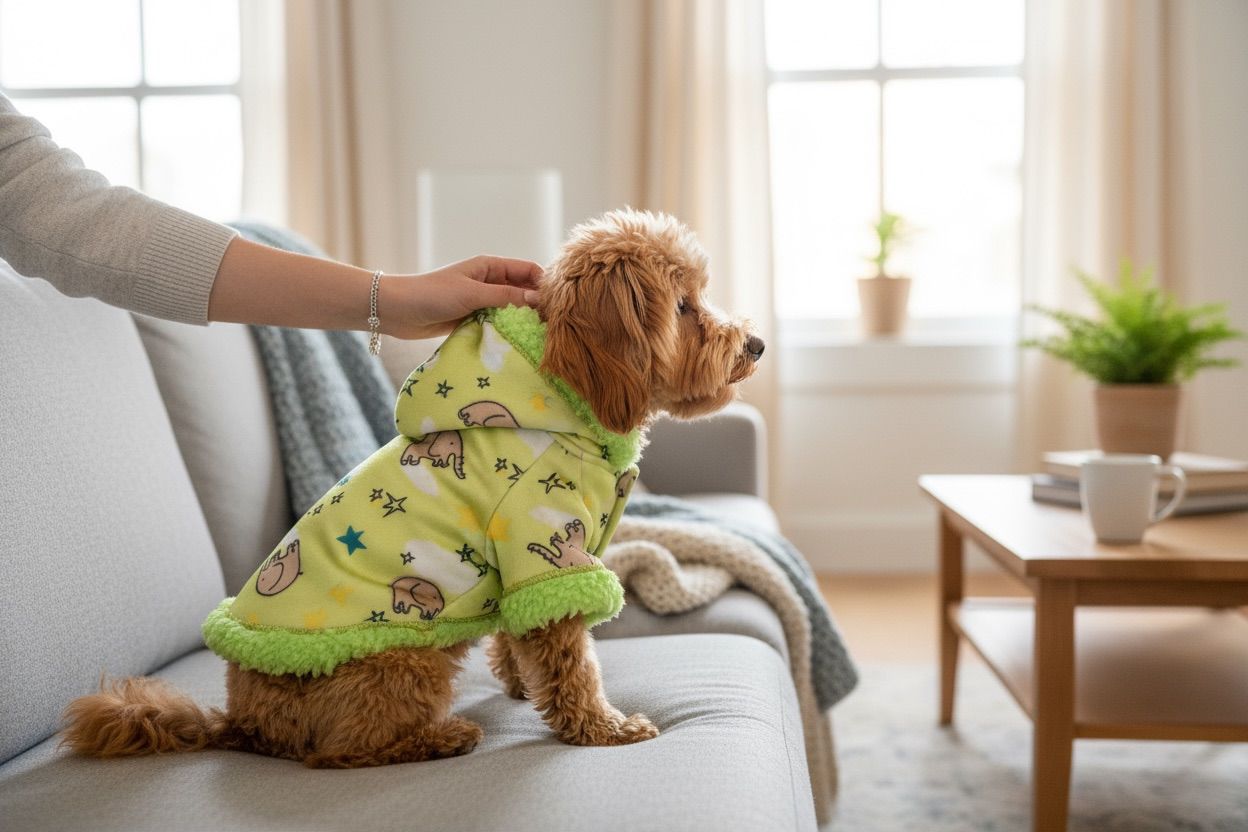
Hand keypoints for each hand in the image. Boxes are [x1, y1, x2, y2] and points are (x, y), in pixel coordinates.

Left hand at [379, 255, 542, 339]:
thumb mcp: (472, 294)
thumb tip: (538, 299)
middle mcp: (489, 281)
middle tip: (553, 323)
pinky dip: (508, 329)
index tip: (557, 303)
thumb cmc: (433, 295)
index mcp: (490, 266)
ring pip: (512, 308)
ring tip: (540, 335)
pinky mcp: (473, 317)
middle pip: (523, 290)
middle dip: (537, 303)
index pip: (528, 270)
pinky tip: (519, 342)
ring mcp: (482, 300)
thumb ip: (506, 297)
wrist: (398, 311)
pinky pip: (498, 322)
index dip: (544, 284)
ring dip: (523, 319)